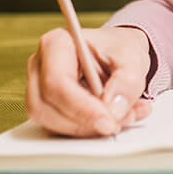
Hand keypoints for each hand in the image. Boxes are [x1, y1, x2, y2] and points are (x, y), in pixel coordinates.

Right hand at [26, 26, 152, 136]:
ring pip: (51, 121)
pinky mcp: (47, 107)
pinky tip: (113, 120)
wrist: (119, 53)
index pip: (57, 82)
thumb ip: (128, 81)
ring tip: (122, 118)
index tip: (107, 121)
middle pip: (47, 106)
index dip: (81, 107)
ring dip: (87, 128)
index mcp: (56, 43)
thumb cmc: (120, 49)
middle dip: (84, 122)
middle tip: (116, 124)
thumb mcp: (133, 58)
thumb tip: (114, 109)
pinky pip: (59, 128)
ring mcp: (39, 88)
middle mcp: (40, 66)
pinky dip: (88, 130)